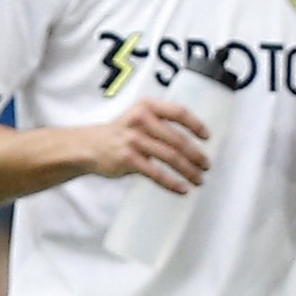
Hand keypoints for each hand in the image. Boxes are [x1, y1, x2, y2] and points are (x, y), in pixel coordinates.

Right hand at [87, 94, 211, 193]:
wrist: (88, 146)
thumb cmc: (120, 133)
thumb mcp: (138, 116)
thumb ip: (161, 122)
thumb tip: (193, 139)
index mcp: (147, 106)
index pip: (179, 112)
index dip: (196, 126)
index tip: (207, 138)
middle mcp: (141, 120)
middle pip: (178, 139)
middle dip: (197, 155)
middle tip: (206, 166)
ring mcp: (134, 139)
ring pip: (171, 157)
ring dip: (189, 171)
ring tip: (199, 179)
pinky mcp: (128, 158)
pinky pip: (157, 173)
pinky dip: (172, 183)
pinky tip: (182, 189)